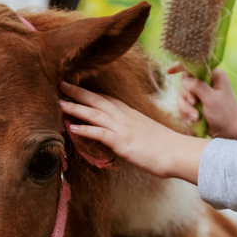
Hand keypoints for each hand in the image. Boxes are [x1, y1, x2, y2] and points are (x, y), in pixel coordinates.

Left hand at [59, 82, 207, 182]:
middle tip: (60, 84)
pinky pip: (100, 133)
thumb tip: (124, 134)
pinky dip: (86, 129)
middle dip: (78, 92)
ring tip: (59, 103)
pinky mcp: (122, 142)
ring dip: (76, 107)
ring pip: (94, 113)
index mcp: (129, 113)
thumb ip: (132, 129)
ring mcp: (122, 128)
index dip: (90, 93)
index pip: (107, 98)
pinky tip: (72, 127)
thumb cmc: (165, 146)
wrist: (177, 152)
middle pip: (97, 100)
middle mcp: (124, 116)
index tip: (76, 87)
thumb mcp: (145, 132)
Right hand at [169, 63, 236, 139]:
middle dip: (186, 97)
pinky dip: (185, 115)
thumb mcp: (211, 98)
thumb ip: (198, 87)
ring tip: (196, 118)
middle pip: (184, 83)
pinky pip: (182, 107)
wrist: (230, 131)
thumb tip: (185, 81)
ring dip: (185, 109)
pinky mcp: (195, 106)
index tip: (169, 71)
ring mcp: (199, 94)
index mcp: (213, 75)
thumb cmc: (225, 113)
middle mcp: (205, 82)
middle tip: (194, 104)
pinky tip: (193, 121)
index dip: (179, 67)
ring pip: (182, 97)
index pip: (193, 66)